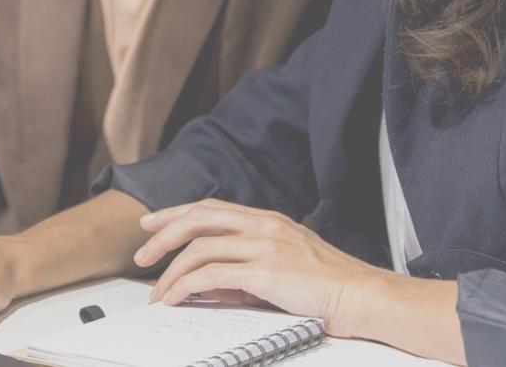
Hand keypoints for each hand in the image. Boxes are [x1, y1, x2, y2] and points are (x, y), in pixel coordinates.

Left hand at [135, 199, 388, 338]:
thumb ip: (244, 271)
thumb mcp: (282, 269)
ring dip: (171, 269)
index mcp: (267, 220)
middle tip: (141, 255)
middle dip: (163, 234)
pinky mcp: (266, 270)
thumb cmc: (329, 287)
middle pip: (198, 218)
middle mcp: (263, 224)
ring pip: (200, 246)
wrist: (363, 296)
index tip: (151, 223)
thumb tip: (205, 284)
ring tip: (157, 291)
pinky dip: (186, 285)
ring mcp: (265, 244)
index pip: (210, 207)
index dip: (176, 213)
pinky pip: (212, 274)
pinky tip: (176, 298)